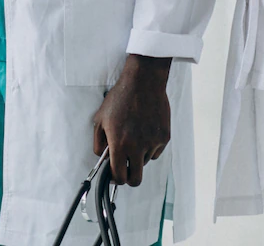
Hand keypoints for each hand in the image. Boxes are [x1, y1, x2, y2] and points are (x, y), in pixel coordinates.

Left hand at [92, 55, 171, 186]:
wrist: (143, 82)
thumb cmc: (120, 98)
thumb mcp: (100, 119)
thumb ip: (98, 142)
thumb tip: (103, 157)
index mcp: (119, 144)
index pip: (119, 176)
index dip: (115, 179)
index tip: (115, 175)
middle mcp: (137, 147)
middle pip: (136, 179)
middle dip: (129, 177)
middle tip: (126, 167)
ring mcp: (153, 143)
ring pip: (145, 162)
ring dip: (139, 156)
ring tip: (135, 136)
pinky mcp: (164, 137)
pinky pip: (155, 151)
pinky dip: (150, 147)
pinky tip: (145, 130)